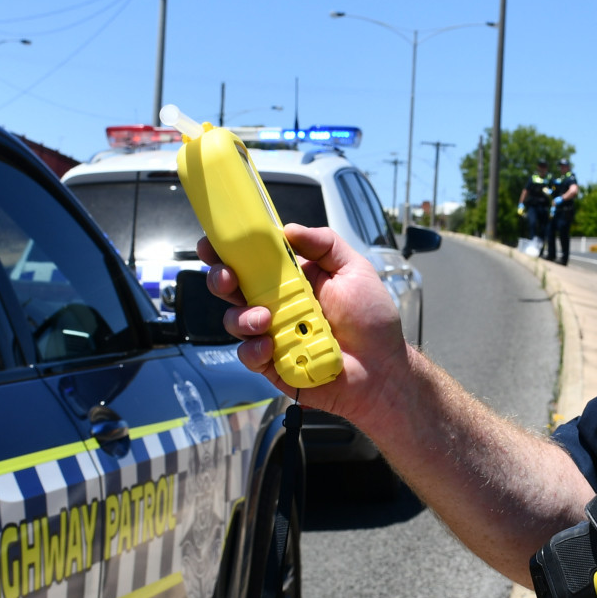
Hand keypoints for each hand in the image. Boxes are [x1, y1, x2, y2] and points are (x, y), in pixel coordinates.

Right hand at [197, 225, 409, 422]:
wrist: (383, 368)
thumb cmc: (371, 319)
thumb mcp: (353, 270)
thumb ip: (324, 244)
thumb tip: (288, 228)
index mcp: (291, 278)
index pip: (252, 259)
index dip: (229, 249)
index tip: (213, 242)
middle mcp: (276, 304)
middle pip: (232, 288)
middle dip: (220, 278)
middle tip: (228, 277)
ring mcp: (272, 334)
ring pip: (234, 321)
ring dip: (241, 317)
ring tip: (265, 319)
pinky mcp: (272, 364)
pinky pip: (248, 356)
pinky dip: (253, 350)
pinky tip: (269, 346)